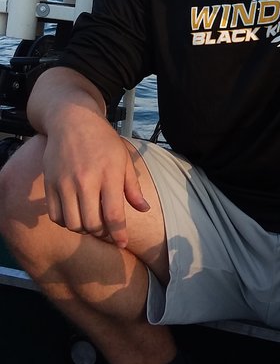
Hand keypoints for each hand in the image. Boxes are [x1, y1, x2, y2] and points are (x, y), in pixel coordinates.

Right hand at [42, 113, 149, 247]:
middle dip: (102, 233)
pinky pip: (55, 216)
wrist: (73, 121)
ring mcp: (65, 183)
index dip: (119, 234)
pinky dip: (65, 222)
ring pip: (72, 224)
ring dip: (83, 230)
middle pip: (92, 224)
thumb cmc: (103, 140)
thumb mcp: (124, 159)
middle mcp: (86, 181)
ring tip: (91, 222)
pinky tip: (74, 215)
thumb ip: (133, 187)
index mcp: (109, 174)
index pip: (114, 214)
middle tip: (107, 229)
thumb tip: (144, 209)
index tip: (122, 243)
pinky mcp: (50, 183)